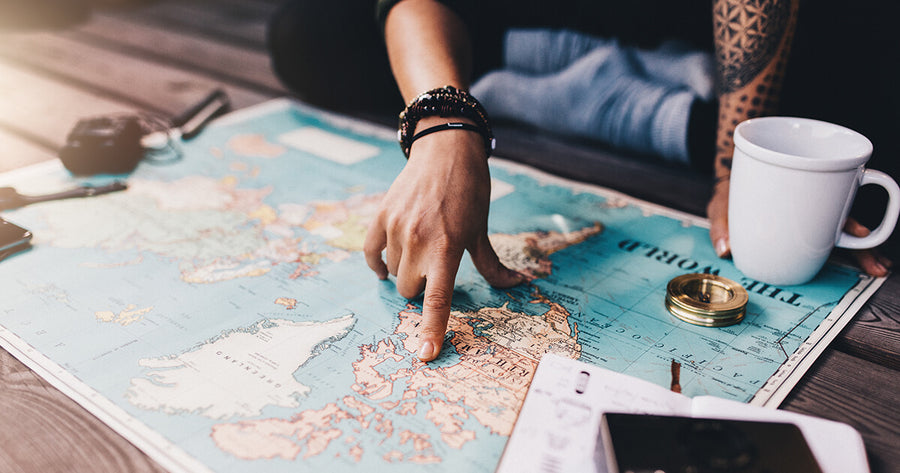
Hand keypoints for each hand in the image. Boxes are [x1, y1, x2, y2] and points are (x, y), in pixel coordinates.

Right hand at [364, 122, 522, 361]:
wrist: (445, 149)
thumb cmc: (470, 191)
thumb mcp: (482, 230)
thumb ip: (492, 265)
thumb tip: (516, 285)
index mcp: (447, 249)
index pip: (437, 300)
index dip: (432, 329)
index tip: (426, 354)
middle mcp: (418, 242)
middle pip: (410, 291)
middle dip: (421, 288)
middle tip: (436, 267)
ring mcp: (397, 229)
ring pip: (392, 274)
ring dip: (405, 272)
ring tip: (420, 250)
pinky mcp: (381, 217)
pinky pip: (372, 254)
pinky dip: (379, 263)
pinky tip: (387, 262)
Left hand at [707, 177, 891, 276]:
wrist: (732, 178)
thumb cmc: (730, 190)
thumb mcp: (720, 202)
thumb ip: (721, 224)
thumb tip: (725, 250)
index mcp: (793, 195)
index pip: (824, 206)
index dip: (844, 220)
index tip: (860, 234)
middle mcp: (809, 204)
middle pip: (844, 220)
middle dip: (865, 243)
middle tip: (879, 265)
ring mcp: (811, 215)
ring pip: (843, 231)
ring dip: (861, 249)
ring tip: (878, 267)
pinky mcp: (806, 225)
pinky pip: (830, 237)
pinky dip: (846, 248)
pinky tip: (861, 261)